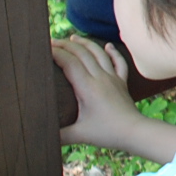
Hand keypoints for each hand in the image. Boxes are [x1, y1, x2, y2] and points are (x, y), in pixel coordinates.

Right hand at [54, 35, 139, 150]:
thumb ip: (59, 135)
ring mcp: (113, 78)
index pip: (69, 62)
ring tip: (73, 38)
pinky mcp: (122, 82)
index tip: (44, 48)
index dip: (56, 53)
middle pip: (82, 54)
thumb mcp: (79, 135)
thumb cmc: (107, 133)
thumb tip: (40, 137)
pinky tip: (108, 45)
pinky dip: (113, 52)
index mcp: (87, 87)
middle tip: (52, 41)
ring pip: (99, 53)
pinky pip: (118, 62)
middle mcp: (100, 78)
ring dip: (85, 43)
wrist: (134, 132)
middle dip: (65, 45)